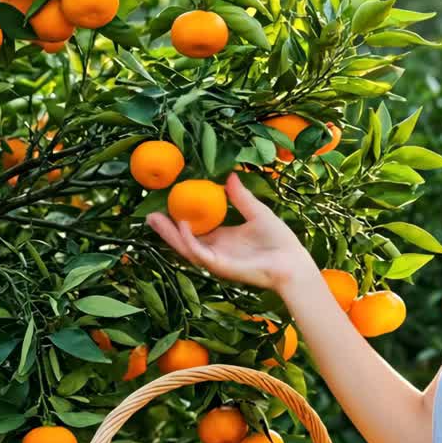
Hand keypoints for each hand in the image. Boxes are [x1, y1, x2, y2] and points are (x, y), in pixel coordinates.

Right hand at [145, 172, 315, 292]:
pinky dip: (189, 240)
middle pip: (184, 240)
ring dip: (170, 235)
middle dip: (166, 230)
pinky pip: (200, 254)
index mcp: (223, 239)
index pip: (195, 230)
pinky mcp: (221, 267)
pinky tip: (182, 225)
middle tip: (149, 216)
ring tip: (155, 220)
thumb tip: (229, 176)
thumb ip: (241, 197)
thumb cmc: (279, 241)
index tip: (167, 204)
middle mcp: (216, 251)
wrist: (292, 261)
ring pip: (186, 249)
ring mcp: (217, 260)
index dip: (179, 219)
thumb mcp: (257, 212)